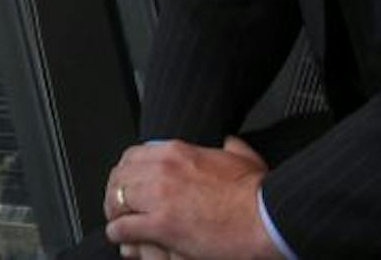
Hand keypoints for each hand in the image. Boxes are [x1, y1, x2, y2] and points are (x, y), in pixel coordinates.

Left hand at [103, 137, 280, 259]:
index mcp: (177, 152)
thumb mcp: (243, 159)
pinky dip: (119, 234)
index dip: (126, 172)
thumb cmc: (258, 195)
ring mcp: (159, 198)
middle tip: (117, 204)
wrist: (266, 219)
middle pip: (120, 177)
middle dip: (116, 192)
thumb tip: (229, 142)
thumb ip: (231, 147)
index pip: (133, 156)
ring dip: (115, 213)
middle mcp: (162, 170)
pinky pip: (125, 228)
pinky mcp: (162, 225)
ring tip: (117, 222)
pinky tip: (122, 239)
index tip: (128, 182)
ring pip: (117, 200)